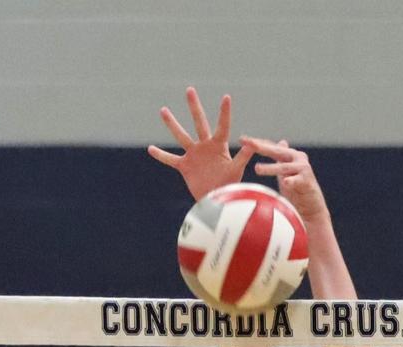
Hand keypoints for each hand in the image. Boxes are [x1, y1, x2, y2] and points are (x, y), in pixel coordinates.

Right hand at [148, 87, 252, 201]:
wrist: (216, 202)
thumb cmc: (229, 186)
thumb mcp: (237, 170)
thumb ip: (243, 156)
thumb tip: (252, 144)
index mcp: (219, 146)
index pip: (222, 125)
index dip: (224, 112)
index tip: (226, 97)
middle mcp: (205, 146)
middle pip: (199, 122)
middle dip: (194, 106)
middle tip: (190, 90)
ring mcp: (194, 155)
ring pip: (181, 136)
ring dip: (172, 123)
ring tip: (163, 110)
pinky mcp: (185, 166)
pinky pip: (170, 159)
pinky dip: (161, 155)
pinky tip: (150, 149)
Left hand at [243, 136, 327, 223]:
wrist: (311, 206)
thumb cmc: (297, 189)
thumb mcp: (287, 171)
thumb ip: (282, 158)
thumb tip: (282, 141)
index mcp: (289, 155)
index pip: (271, 147)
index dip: (257, 143)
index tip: (242, 139)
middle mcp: (297, 158)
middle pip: (276, 152)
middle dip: (261, 147)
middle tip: (249, 144)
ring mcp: (303, 169)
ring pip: (283, 168)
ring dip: (270, 168)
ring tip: (257, 168)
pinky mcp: (307, 181)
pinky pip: (296, 181)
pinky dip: (291, 181)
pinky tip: (285, 182)